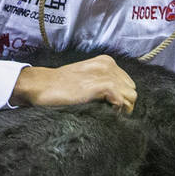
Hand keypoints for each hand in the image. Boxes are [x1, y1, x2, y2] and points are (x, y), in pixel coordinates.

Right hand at [9, 56, 136, 111]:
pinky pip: (121, 101)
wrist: (42, 85)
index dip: (122, 97)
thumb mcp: (86, 78)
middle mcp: (109, 65)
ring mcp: (106, 74)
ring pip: (131, 96)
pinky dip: (116, 111)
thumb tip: (118, 100)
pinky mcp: (102, 85)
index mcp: (107, 62)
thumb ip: (102, 82)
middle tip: (110, 112)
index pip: (128, 83)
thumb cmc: (61, 86)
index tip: (111, 107)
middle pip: (132, 90)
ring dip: (122, 108)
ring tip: (108, 113)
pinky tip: (105, 113)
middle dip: (125, 103)